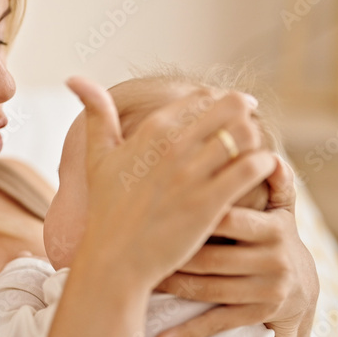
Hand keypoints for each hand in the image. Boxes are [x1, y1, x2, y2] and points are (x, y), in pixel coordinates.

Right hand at [64, 76, 276, 288]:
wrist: (115, 260)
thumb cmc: (107, 208)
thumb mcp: (97, 156)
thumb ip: (95, 112)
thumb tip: (73, 76)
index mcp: (150, 131)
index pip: (200, 98)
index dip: (218, 102)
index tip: (229, 110)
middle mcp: (172, 147)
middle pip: (229, 108)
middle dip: (242, 114)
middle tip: (246, 128)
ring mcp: (192, 175)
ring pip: (245, 134)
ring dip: (255, 139)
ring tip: (252, 151)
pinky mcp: (209, 203)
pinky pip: (251, 168)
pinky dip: (264, 164)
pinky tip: (263, 171)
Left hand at [154, 156, 318, 336]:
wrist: (302, 287)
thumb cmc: (277, 235)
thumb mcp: (282, 209)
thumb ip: (276, 181)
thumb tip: (272, 156)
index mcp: (275, 229)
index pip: (229, 218)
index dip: (194, 212)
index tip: (157, 206)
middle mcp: (274, 261)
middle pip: (213, 257)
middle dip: (173, 252)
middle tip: (137, 244)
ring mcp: (265, 292)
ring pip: (209, 289)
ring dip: (172, 286)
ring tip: (141, 277)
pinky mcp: (255, 317)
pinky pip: (216, 324)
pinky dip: (186, 333)